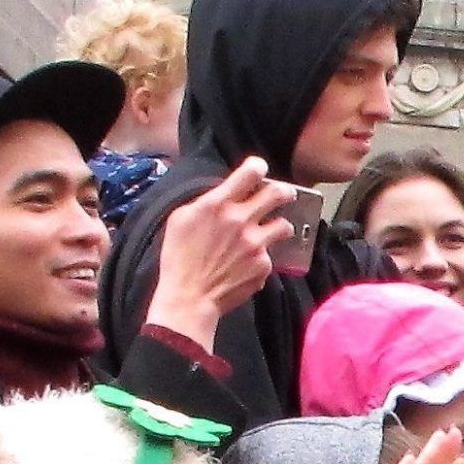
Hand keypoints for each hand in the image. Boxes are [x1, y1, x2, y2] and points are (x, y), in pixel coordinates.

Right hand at [145, 159, 293, 344]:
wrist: (189, 296)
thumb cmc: (178, 257)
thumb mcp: (180, 219)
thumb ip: (206, 202)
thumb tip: (224, 194)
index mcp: (217, 205)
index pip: (249, 173)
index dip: (258, 167)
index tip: (259, 170)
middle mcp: (240, 220)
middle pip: (278, 194)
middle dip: (284, 192)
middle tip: (284, 194)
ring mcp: (255, 244)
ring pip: (284, 225)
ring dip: (279, 226)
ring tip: (271, 232)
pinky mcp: (264, 265)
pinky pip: (271, 255)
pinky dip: (262, 257)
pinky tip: (246, 264)